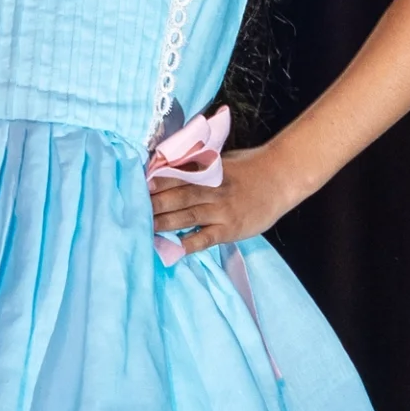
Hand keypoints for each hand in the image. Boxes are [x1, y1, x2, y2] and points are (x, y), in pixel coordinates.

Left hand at [148, 143, 300, 254]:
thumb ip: (196, 166)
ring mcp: (220, 210)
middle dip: (152, 204)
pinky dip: (188, 244)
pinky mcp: (229, 229)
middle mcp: (210, 190)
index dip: (153, 182)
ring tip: (142, 229)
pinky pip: (205, 238)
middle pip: (175, 197)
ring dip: (162, 223)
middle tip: (129, 210)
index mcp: (206, 172)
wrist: (280, 178)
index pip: (174, 176)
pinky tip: (172, 250)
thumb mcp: (221, 160)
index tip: (134, 186)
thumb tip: (167, 167)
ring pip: (186, 216)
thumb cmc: (247, 167)